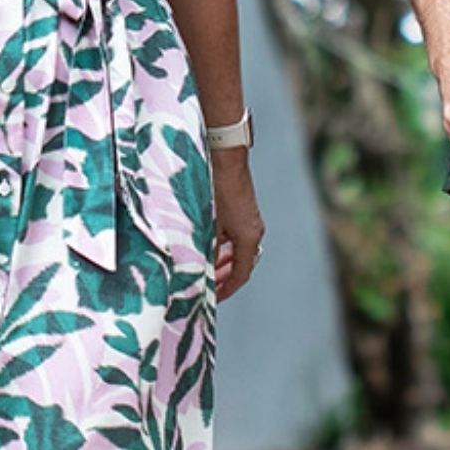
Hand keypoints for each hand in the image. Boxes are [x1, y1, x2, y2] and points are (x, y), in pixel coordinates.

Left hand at [209, 147, 265, 301]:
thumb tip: (195, 268)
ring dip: (224, 261)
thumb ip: (203, 247)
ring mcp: (250, 218)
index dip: (226, 289)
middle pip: (242, 263)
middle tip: (207, 287)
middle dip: (224, 277)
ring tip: (206, 269)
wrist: (224, 152)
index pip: (241, 274)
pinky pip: (236, 236)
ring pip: (239, 249)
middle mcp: (254, 229)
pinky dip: (223, 245)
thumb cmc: (212, 186)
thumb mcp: (205, 222)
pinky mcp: (244, 208)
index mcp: (248, 236)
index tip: (211, 298)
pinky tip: (207, 244)